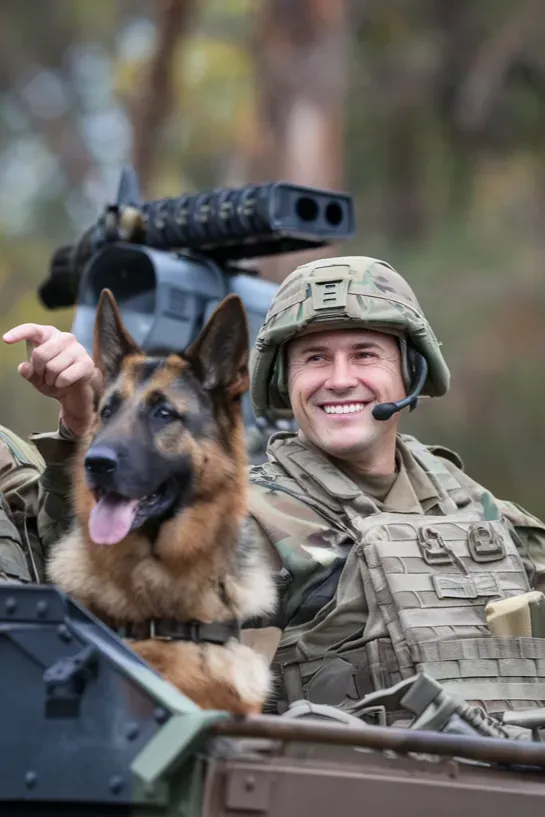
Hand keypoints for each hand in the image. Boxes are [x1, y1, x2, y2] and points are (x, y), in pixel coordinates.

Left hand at [3, 323, 101, 437]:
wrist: (77, 392)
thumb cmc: (55, 379)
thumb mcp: (37, 377)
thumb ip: (29, 372)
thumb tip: (24, 367)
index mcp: (49, 336)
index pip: (32, 330)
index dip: (18, 333)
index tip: (5, 339)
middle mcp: (65, 338)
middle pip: (40, 354)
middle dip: (39, 371)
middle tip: (46, 376)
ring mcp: (78, 349)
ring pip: (53, 368)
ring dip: (51, 380)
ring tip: (56, 380)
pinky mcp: (87, 363)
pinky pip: (64, 377)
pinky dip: (60, 384)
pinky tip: (65, 384)